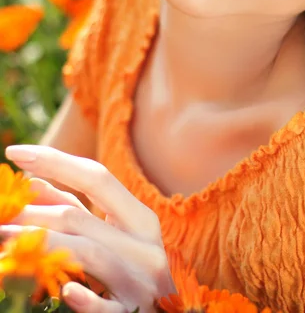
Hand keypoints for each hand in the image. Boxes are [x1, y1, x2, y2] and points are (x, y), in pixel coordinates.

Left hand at [3, 145, 176, 312]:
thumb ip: (74, 210)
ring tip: (3, 239)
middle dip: (29, 213)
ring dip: (39, 245)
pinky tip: (66, 291)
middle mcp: (145, 246)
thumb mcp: (111, 238)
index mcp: (141, 220)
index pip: (96, 177)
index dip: (55, 161)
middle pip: (79, 217)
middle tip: (0, 212)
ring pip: (87, 253)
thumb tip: (32, 180)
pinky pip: (107, 308)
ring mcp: (142, 283)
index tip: (15, 152)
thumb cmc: (132, 274)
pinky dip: (87, 299)